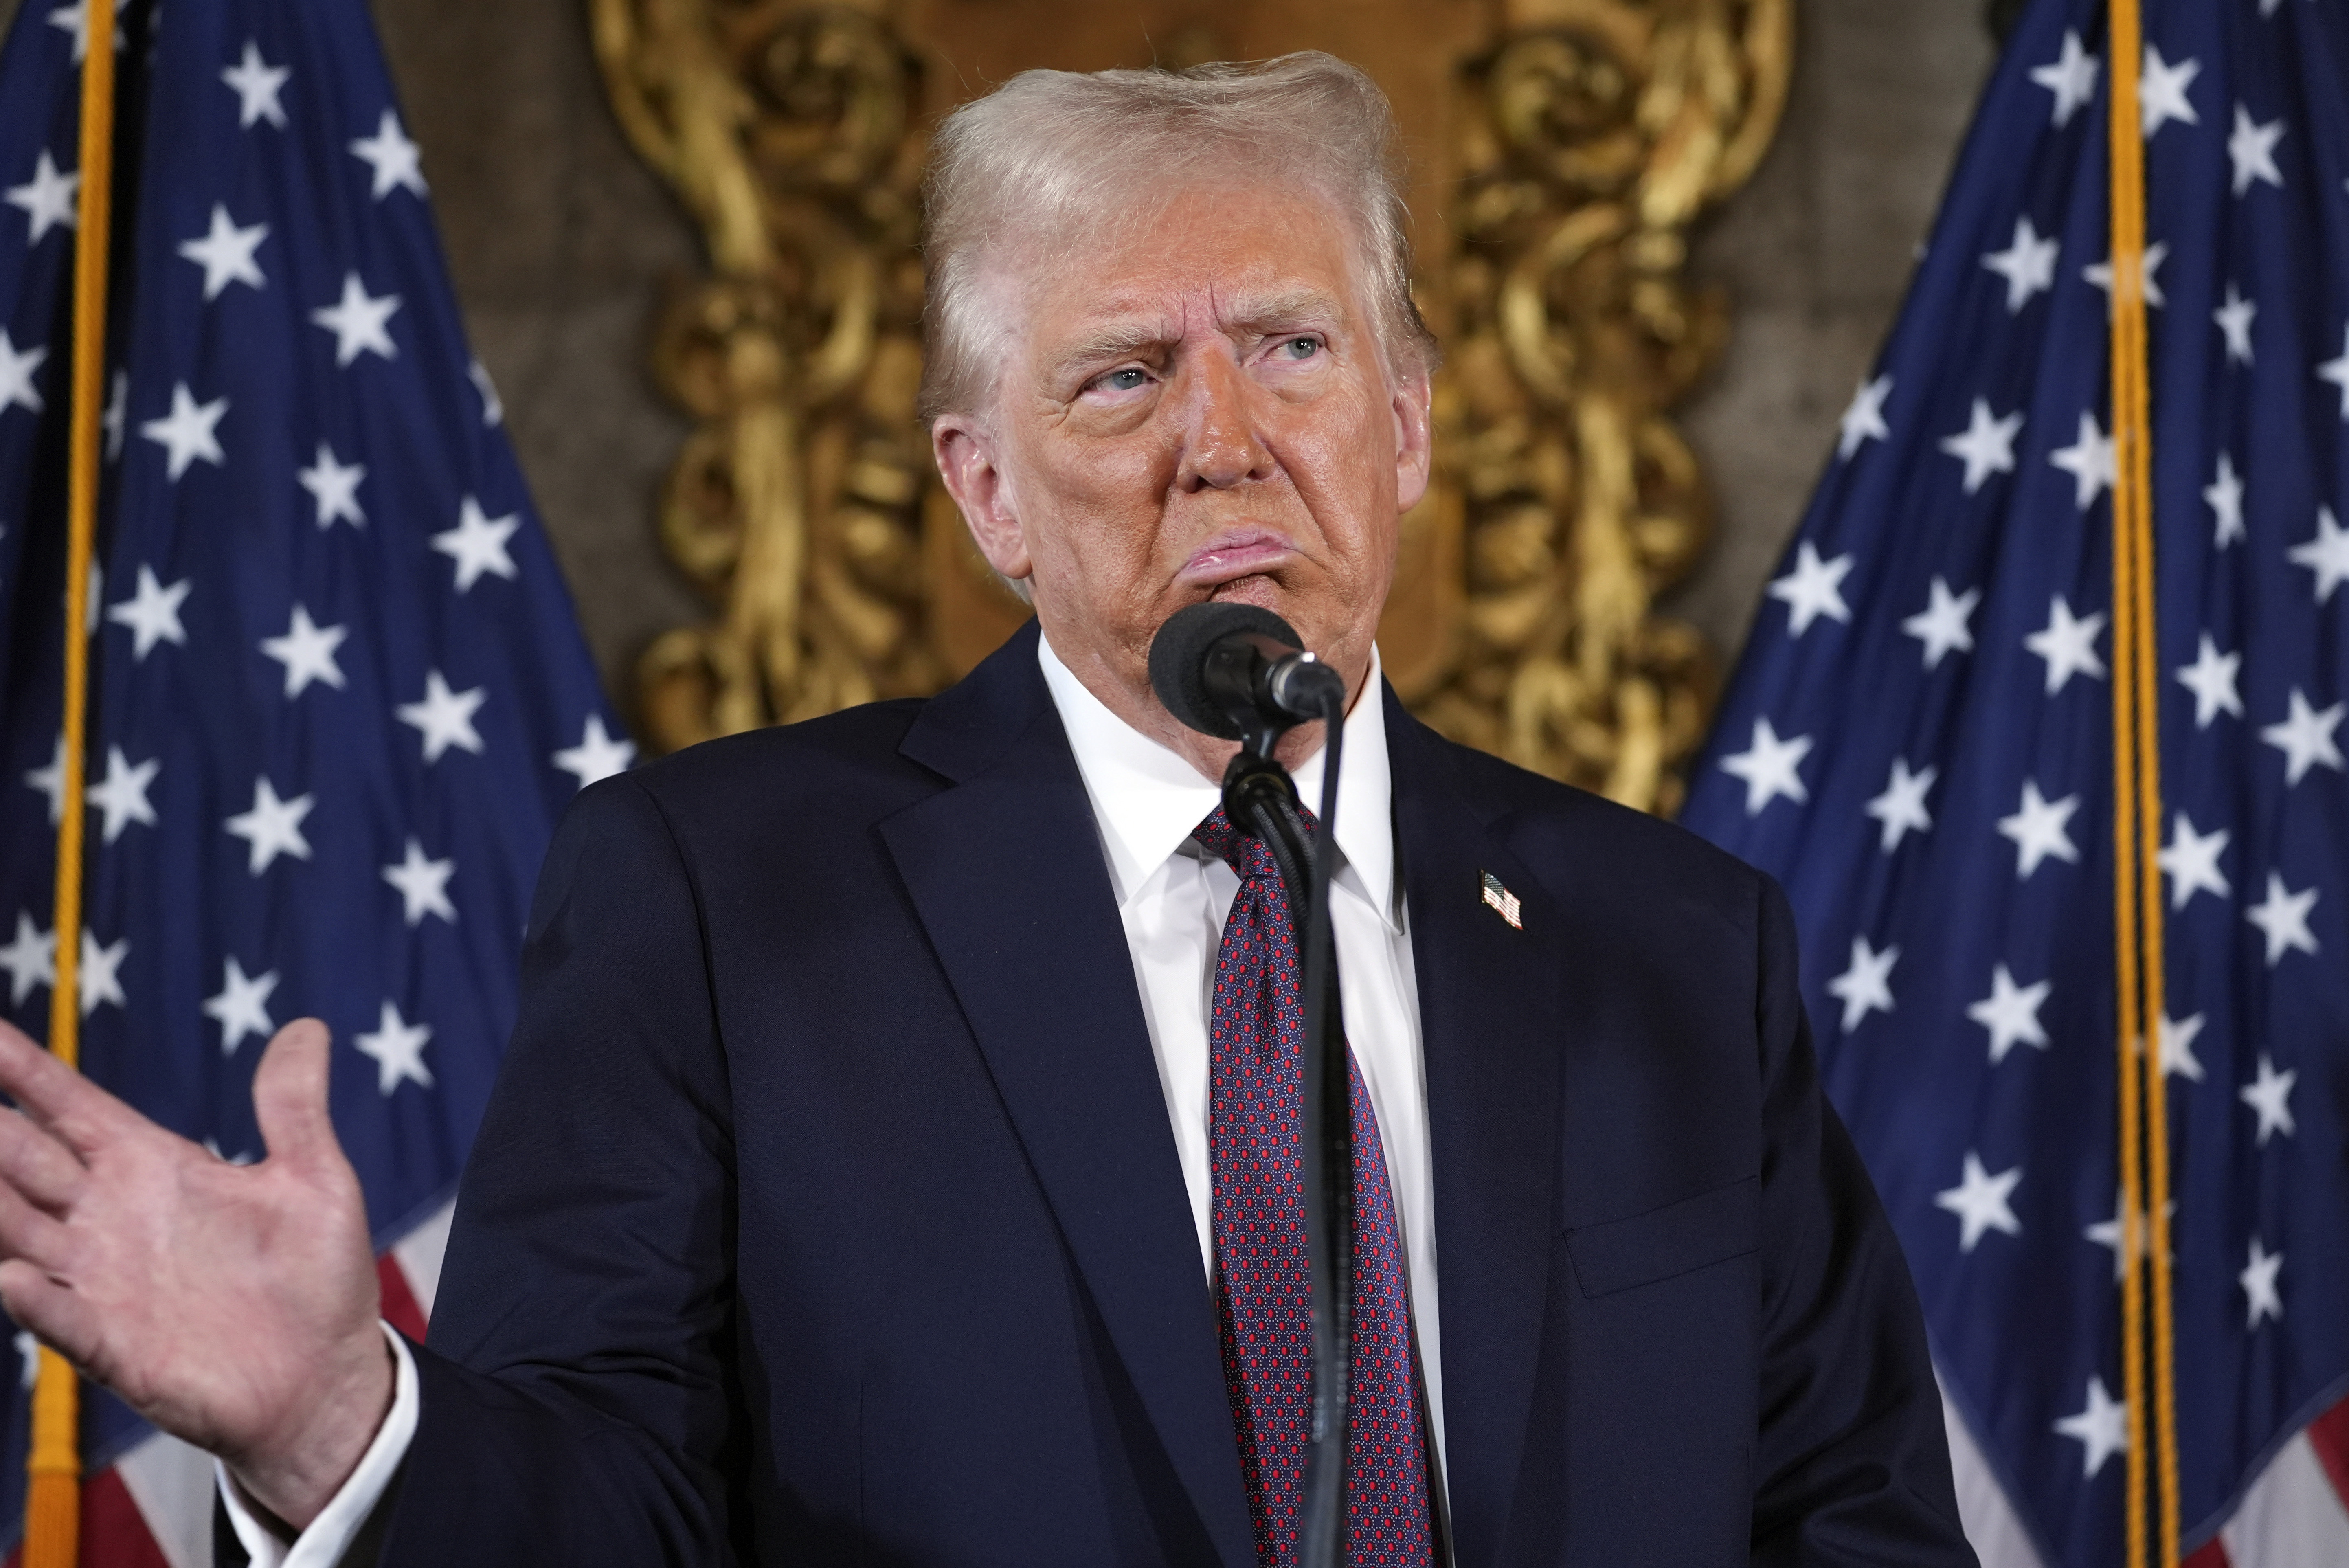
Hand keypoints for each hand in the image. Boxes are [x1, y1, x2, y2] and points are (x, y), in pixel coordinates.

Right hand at [0, 1017, 392, 1528]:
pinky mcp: (113, 1343)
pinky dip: (32, 1297)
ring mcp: (103, 1281)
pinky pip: (58, 1315)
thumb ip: (294, 1107)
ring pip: (18, 1230)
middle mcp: (113, 1218)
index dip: (25, 1072)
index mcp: (156, 1168)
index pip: (72, 1108)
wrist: (327, 1376)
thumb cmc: (317, 1279)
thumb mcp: (315, 1180)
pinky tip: (10, 1276)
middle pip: (27, 1160)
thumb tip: (307, 1027)